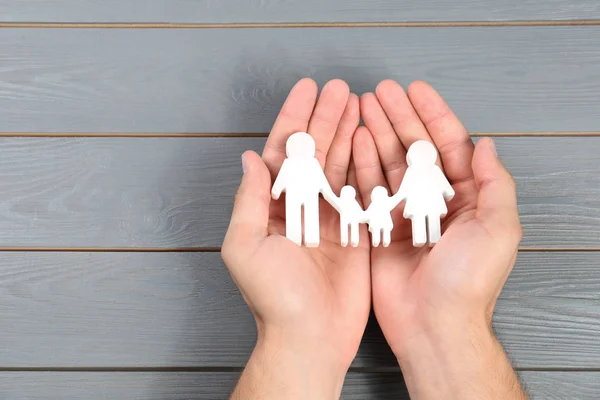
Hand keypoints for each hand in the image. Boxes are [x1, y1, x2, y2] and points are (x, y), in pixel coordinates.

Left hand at [223, 78, 370, 398]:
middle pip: (315, 150)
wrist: (311, 335)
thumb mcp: (247, 245)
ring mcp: (330, 216)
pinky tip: (372, 138)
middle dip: (326, 117)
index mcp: (273, 206)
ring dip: (348, 131)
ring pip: (340, 163)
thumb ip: (250, 200)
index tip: (307, 90)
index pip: (284, 152)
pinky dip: (367, 162)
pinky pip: (362, 189)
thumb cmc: (274, 298)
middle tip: (340, 87)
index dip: (294, 118)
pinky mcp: (356, 230)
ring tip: (359, 102)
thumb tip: (250, 158)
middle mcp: (301, 206)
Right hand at [355, 80, 524, 397]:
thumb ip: (494, 183)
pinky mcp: (379, 227)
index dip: (432, 114)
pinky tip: (356, 140)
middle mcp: (433, 200)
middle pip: (414, 148)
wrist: (432, 323)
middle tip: (379, 91)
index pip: (448, 144)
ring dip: (377, 132)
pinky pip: (368, 188)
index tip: (414, 89)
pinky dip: (362, 163)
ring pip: (389, 163)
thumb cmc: (468, 280)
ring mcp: (404, 212)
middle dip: (398, 116)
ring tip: (362, 106)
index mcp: (465, 197)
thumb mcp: (498, 228)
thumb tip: (486, 143)